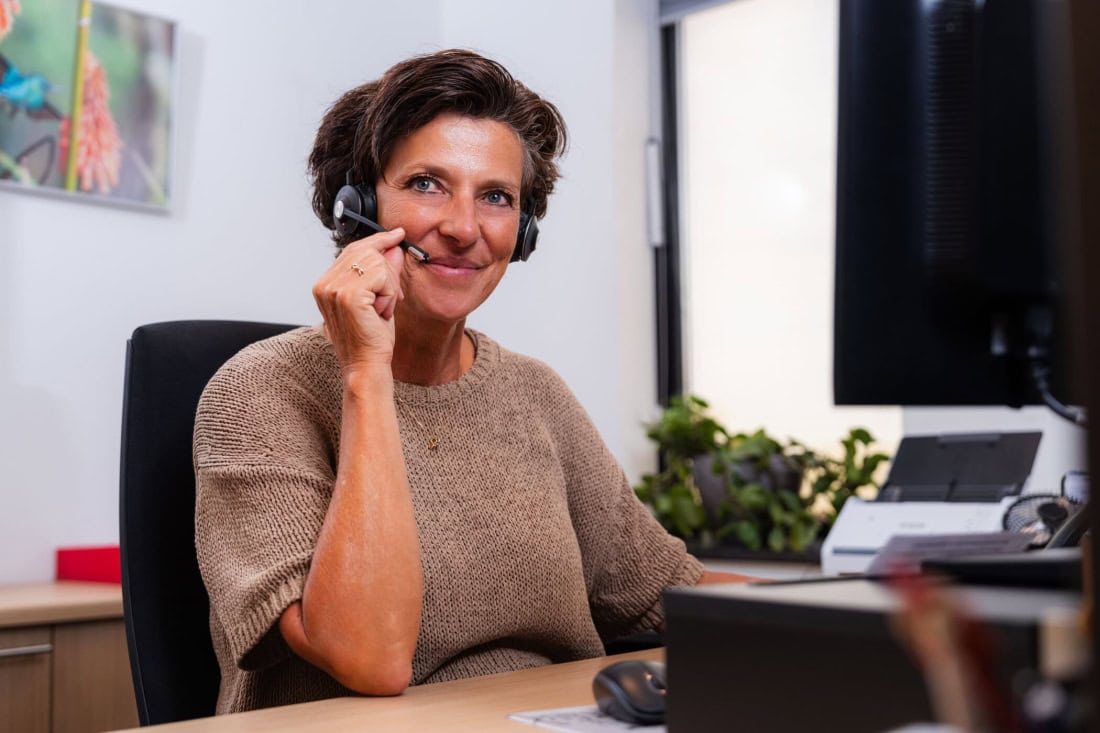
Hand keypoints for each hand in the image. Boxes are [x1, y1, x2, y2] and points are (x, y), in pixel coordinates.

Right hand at [313, 228, 406, 374]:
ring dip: (389, 287)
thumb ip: (384, 271)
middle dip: (389, 273)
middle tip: (390, 300)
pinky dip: (390, 294)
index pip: (353, 249)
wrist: (367, 365)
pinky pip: (383, 276)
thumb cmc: (371, 338)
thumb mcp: (380, 298)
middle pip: (366, 252)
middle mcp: (324, 284)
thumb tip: (394, 245)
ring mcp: (334, 288)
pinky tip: (381, 312)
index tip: (397, 234)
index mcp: (325, 284)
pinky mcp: (348, 295)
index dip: (377, 240)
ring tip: (381, 310)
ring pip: (377, 263)